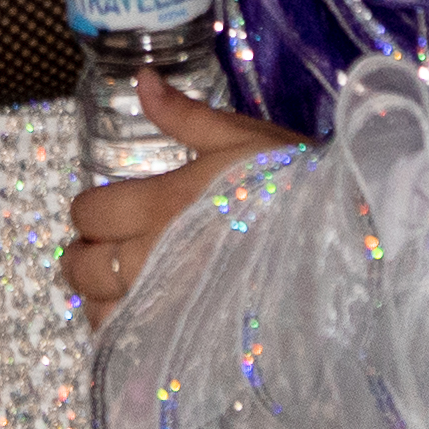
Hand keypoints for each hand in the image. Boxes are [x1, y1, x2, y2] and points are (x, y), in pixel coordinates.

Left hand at [59, 76, 305, 326]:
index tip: (108, 210)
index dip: (91, 211)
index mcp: (159, 205)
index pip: (89, 214)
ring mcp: (168, 308)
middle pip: (83, 269)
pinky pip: (132, 349)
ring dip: (101, 299)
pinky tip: (142, 325)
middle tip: (105, 251)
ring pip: (101, 314)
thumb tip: (142, 80)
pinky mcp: (189, 343)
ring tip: (122, 290)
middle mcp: (152, 260)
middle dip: (84, 258)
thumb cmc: (296, 186)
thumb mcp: (241, 139)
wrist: (345, 245)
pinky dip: (124, 337)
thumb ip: (183, 115)